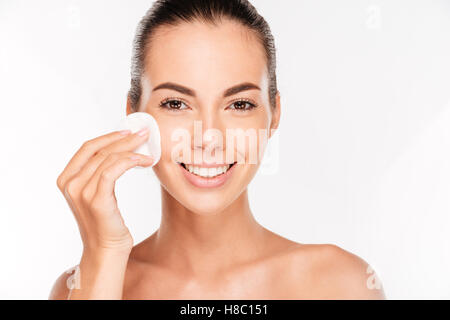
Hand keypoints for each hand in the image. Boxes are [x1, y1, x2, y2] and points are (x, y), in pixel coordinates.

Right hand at [56, 128, 152, 253]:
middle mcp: (70, 183)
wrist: (105, 250)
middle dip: (124, 139)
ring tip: (149, 150)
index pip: (87, 147)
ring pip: (108, 158)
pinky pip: (112, 171)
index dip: (109, 136)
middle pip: (99, 150)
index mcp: (67, 179)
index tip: (128, 130)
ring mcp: (81, 192)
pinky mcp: (96, 199)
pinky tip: (143, 161)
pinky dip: (130, 161)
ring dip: (131, 150)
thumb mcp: (99, 193)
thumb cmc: (107, 222)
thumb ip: (101, 172)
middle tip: (144, 133)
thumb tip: (123, 150)